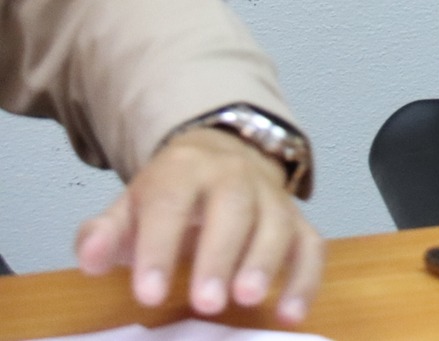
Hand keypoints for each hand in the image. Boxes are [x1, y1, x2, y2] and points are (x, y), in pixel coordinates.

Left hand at [75, 126, 323, 323]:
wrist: (219, 159)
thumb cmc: (169, 198)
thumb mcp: (129, 208)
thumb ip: (105, 234)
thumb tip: (90, 259)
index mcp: (184, 169)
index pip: (171, 203)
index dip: (159, 247)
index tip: (147, 296)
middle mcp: (234, 175)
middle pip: (233, 208)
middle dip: (221, 256)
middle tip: (206, 304)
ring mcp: (271, 196)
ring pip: (277, 222)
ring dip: (266, 262)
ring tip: (247, 300)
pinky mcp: (298, 220)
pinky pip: (311, 245)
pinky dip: (306, 279)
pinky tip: (291, 315)